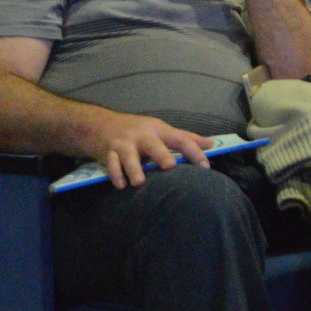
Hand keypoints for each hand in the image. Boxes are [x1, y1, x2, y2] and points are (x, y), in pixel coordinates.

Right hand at [84, 111, 213, 188]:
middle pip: (153, 144)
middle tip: (170, 166)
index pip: (181, 139)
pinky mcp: (108, 153)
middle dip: (161, 155)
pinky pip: (111, 165)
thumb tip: (211, 144)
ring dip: (134, 169)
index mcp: (159, 130)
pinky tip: (121, 185)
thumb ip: (185, 138)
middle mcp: (142, 136)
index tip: (205, 166)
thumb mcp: (161, 130)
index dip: (194, 151)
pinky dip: (115, 175)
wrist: (100, 124)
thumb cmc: (137, 130)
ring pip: (128, 156)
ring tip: (139, 182)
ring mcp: (124, 144)